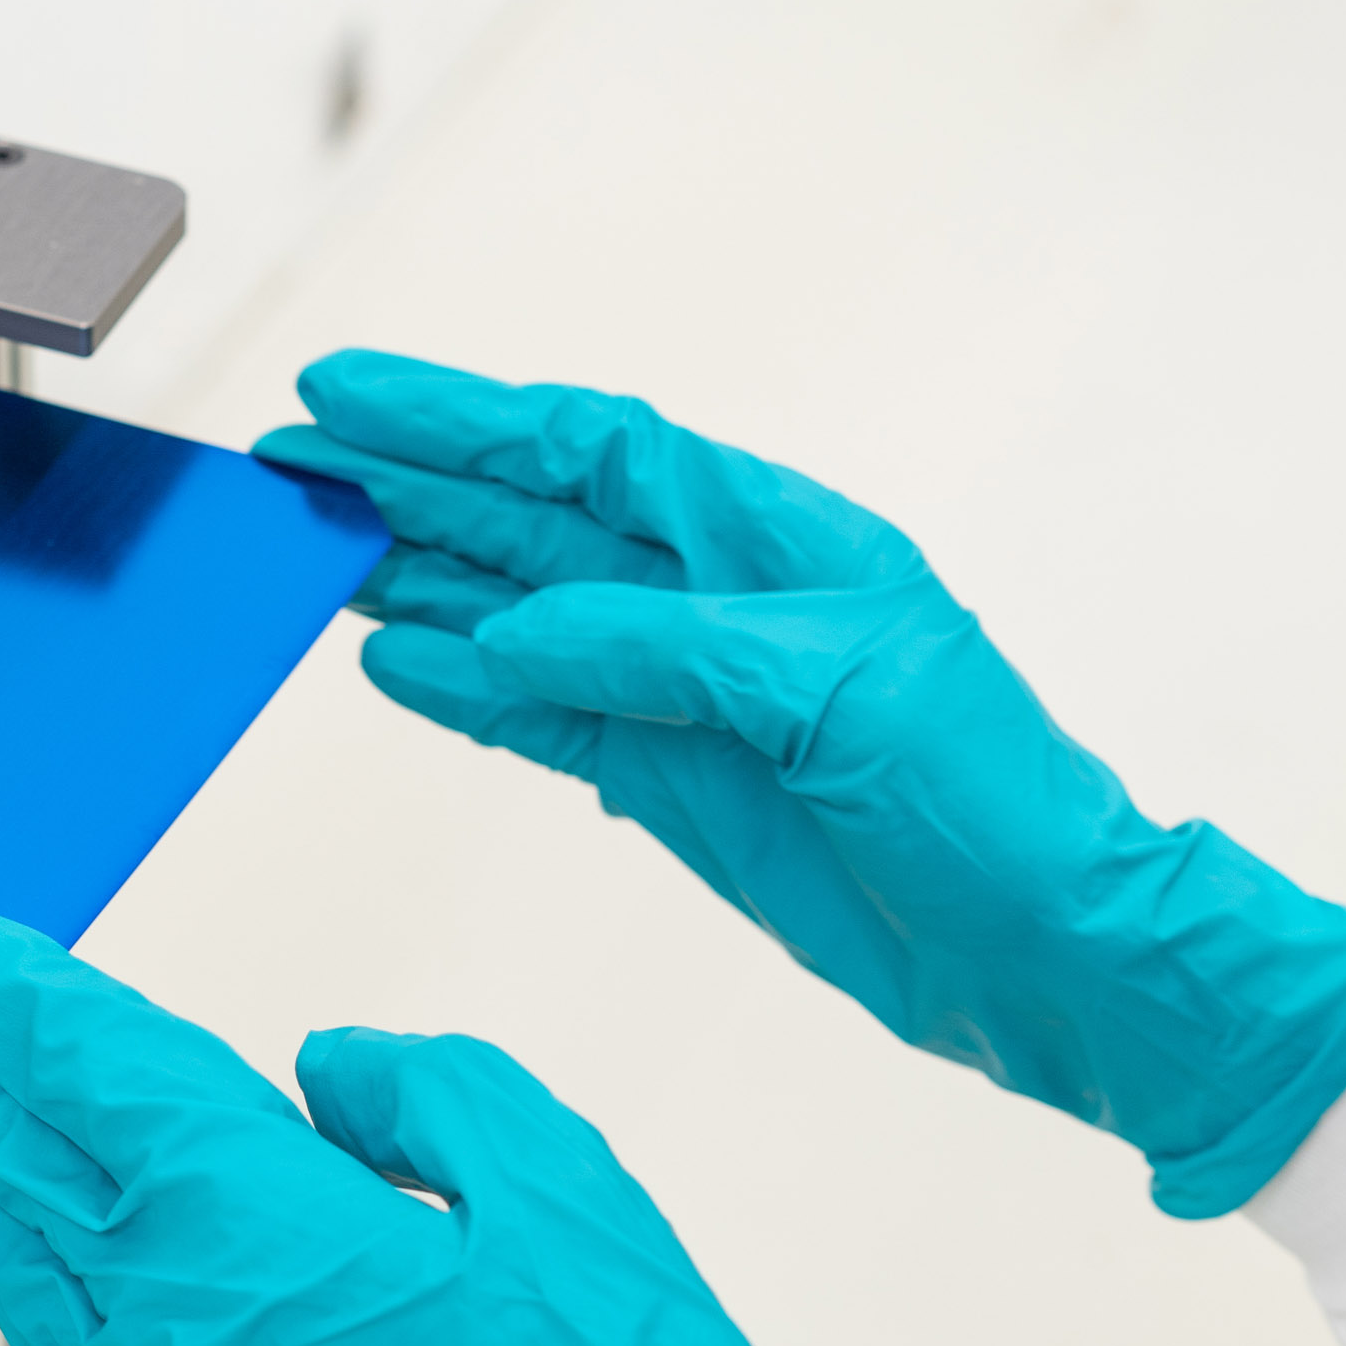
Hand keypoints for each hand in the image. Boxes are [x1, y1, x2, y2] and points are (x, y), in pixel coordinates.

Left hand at [0, 881, 792, 1345]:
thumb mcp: (567, 1212)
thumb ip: (443, 1099)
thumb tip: (339, 1069)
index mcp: (256, 1237)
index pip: (77, 1065)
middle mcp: (175, 1332)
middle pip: (2, 1153)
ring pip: (13, 1252)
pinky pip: (60, 1334)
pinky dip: (15, 1250)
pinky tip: (21, 1224)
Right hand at [253, 351, 1345, 1216]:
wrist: (1052, 953)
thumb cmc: (992, 798)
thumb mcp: (832, 692)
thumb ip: (661, 650)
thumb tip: (507, 631)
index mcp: (772, 537)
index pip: (589, 448)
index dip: (465, 417)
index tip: (351, 393)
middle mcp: (716, 601)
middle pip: (534, 519)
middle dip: (413, 484)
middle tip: (293, 464)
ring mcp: (688, 695)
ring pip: (520, 613)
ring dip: (418, 579)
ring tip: (315, 553)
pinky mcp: (673, 784)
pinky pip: (542, 720)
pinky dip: (463, 691)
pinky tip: (389, 663)